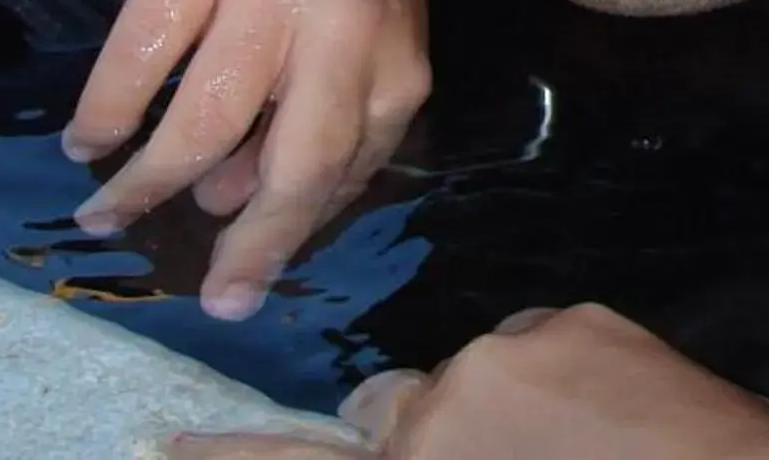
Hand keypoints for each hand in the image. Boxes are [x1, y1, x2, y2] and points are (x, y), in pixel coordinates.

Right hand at [65, 0, 428, 319]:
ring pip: (206, 122)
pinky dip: (109, 111)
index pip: (346, 168)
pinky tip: (89, 140)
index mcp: (395, 49)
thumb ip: (323, 107)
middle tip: (205, 294)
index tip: (244, 280)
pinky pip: (143, 57)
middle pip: (293, 164)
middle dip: (246, 245)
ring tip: (106, 211)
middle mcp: (343, 24)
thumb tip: (229, 199)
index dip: (291, 230)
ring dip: (149, 184)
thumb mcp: (365, 19)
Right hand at [165, 306, 768, 459]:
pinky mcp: (570, 321)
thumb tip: (383, 430)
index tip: (160, 446)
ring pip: (471, 377)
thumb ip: (424, 454)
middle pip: (381, 411)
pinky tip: (607, 424)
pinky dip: (553, 381)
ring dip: (495, 410)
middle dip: (403, 434)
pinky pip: (538, 348)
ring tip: (565, 451)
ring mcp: (506, 356)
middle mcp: (440, 409)